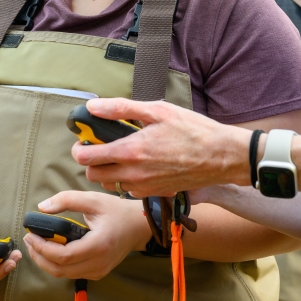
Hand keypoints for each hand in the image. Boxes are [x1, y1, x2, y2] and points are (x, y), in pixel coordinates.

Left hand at [24, 191, 151, 280]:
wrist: (138, 226)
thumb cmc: (117, 211)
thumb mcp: (93, 199)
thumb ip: (67, 200)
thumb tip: (42, 207)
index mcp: (99, 245)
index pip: (64, 256)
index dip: (42, 248)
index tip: (30, 235)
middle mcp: (99, 263)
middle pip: (60, 270)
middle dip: (39, 256)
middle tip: (29, 240)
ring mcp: (99, 271)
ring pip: (63, 274)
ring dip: (46, 261)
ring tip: (36, 244)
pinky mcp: (98, 273)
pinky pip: (72, 273)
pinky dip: (57, 264)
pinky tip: (52, 250)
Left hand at [70, 98, 250, 196]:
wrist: (221, 156)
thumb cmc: (193, 130)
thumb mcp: (158, 110)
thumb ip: (121, 109)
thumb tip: (93, 106)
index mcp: (131, 151)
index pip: (87, 157)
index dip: (80, 147)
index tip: (84, 139)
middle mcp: (134, 174)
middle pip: (92, 175)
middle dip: (91, 160)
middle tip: (101, 146)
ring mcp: (144, 187)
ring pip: (109, 185)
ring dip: (107, 171)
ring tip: (120, 155)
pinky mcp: (155, 194)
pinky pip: (129, 190)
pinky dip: (126, 179)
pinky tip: (140, 165)